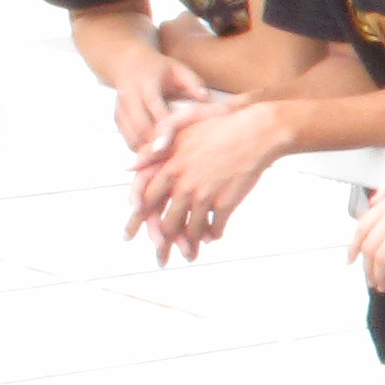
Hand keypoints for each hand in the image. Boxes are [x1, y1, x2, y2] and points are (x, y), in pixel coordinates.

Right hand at [103, 46, 215, 154]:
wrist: (126, 63)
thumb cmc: (159, 68)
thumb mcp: (178, 69)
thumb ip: (193, 82)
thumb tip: (206, 97)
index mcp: (146, 82)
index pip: (154, 106)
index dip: (161, 127)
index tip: (169, 145)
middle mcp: (130, 95)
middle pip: (140, 125)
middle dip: (153, 145)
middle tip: (171, 160)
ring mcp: (120, 107)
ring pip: (131, 135)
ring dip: (146, 151)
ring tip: (165, 162)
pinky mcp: (117, 117)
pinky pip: (127, 138)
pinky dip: (139, 149)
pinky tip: (155, 157)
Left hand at [125, 97, 286, 263]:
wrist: (257, 131)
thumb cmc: (219, 124)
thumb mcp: (179, 127)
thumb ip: (151, 148)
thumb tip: (127, 169)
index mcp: (167, 167)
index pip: (145, 201)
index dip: (137, 221)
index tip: (130, 236)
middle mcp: (182, 185)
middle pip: (166, 222)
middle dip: (162, 244)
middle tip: (161, 259)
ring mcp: (204, 196)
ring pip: (190, 230)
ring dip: (189, 246)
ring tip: (190, 256)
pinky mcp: (225, 203)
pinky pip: (214, 228)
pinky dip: (212, 235)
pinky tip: (212, 238)